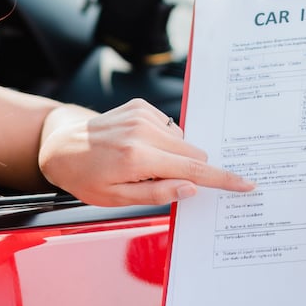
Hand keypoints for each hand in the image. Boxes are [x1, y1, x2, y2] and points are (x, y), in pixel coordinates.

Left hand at [38, 98, 253, 206]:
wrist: (60, 146)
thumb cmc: (85, 177)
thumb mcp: (116, 199)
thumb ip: (157, 194)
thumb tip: (191, 188)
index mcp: (137, 157)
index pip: (192, 169)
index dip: (221, 179)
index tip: (245, 183)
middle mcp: (141, 131)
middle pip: (192, 152)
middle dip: (187, 169)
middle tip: (158, 180)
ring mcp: (141, 115)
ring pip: (182, 140)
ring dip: (172, 155)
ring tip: (142, 163)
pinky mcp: (139, 106)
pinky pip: (169, 127)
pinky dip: (162, 140)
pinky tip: (139, 146)